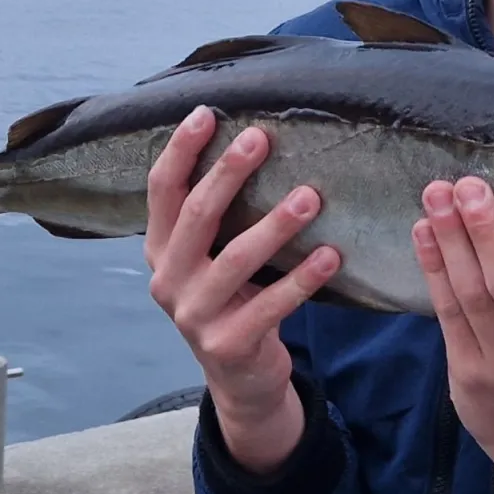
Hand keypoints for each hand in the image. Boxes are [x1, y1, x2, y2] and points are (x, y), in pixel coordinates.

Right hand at [144, 105, 340, 472]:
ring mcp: (195, 316)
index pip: (162, 191)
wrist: (239, 380)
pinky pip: (272, 304)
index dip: (181, 151)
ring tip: (311, 196)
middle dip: (229, 173)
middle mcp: (168, 280)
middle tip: (263, 138)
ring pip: (237, 258)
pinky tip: (331, 255)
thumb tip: (251, 148)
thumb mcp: (211, 263)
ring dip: (276, 224)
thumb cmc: (233, 303)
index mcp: (161, 252)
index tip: (207, 113)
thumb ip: (216, 221)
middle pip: (198, 215)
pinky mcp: (229, 344)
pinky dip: (304, 278)